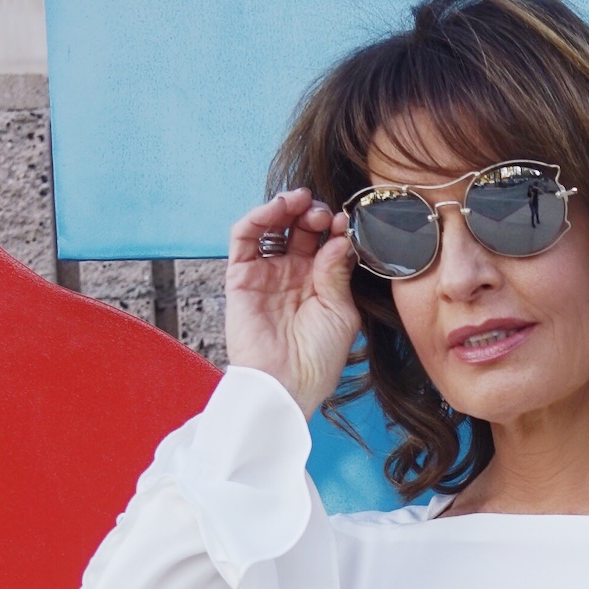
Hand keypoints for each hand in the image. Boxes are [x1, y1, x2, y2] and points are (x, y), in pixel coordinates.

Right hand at [225, 188, 360, 419]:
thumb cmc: (318, 359)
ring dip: (287, 207)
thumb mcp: (340, 312)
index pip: (327, 241)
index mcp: (321, 282)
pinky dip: (258, 216)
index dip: (336, 227)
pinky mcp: (241, 276)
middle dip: (315, 213)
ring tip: (303, 203)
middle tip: (324, 214)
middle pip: (301, 228)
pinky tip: (278, 208)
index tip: (347, 222)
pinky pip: (244, 238)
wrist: (286, 385)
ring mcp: (267, 273)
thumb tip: (339, 238)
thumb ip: (338, 273)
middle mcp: (293, 274)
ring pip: (273, 226)